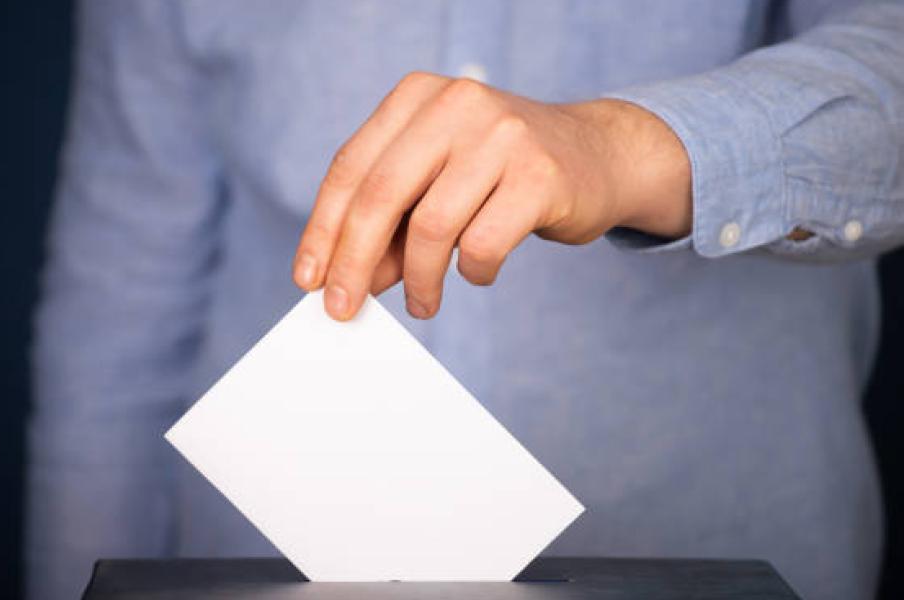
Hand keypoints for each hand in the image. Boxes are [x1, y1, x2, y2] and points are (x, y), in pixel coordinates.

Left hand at [293, 72, 691, 320]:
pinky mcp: (539, 174)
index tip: (310, 279)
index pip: (350, 168)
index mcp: (417, 97)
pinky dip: (473, 272)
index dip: (323, 230)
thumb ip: (391, 224)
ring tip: (423, 303)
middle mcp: (455, 104)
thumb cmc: (501, 174)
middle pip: (380, 196)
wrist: (597, 155)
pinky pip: (483, 244)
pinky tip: (478, 272)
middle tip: (345, 308)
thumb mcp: (437, 185)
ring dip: (418, 280)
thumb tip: (349, 280)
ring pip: (431, 227)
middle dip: (353, 263)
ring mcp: (501, 135)